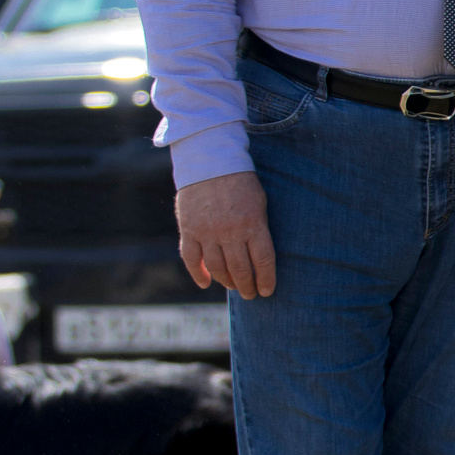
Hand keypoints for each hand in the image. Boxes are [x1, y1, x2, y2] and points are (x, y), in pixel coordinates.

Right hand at [177, 171, 274, 296]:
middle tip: (250, 294)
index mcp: (253, 224)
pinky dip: (198, 274)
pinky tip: (206, 283)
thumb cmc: (241, 181)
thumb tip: (259, 256)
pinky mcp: (189, 229)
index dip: (265, 280)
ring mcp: (207, 231)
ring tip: (233, 286)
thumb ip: (259, 228)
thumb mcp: (260, 202)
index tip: (266, 291)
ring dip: (226, 282)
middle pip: (240, 269)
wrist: (209, 161)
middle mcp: (230, 231)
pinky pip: (191, 259)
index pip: (263, 261)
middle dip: (247, 286)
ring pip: (217, 268)